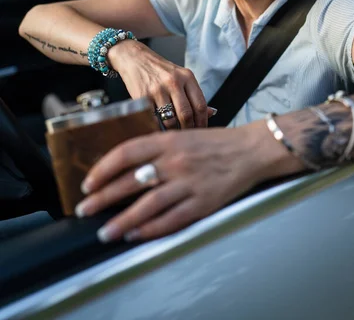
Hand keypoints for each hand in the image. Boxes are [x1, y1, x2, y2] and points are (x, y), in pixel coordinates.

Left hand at [75, 124, 268, 241]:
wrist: (251, 150)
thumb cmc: (215, 143)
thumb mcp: (183, 135)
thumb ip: (157, 148)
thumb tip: (126, 166)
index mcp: (169, 141)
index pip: (127, 152)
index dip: (103, 168)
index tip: (88, 182)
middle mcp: (176, 161)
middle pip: (131, 181)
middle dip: (103, 197)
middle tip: (85, 210)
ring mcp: (189, 183)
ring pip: (148, 205)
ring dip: (123, 221)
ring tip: (105, 232)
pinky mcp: (203, 202)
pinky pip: (171, 220)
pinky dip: (151, 229)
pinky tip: (135, 235)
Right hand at [108, 39, 215, 128]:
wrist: (135, 58)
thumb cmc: (160, 71)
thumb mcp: (181, 77)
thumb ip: (194, 95)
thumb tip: (211, 113)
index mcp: (187, 77)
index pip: (200, 105)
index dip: (202, 122)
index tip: (201, 130)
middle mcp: (174, 82)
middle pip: (186, 114)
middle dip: (188, 129)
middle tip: (187, 135)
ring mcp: (157, 89)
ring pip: (170, 120)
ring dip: (173, 131)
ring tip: (174, 133)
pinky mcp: (142, 96)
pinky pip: (154, 119)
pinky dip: (158, 127)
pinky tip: (160, 127)